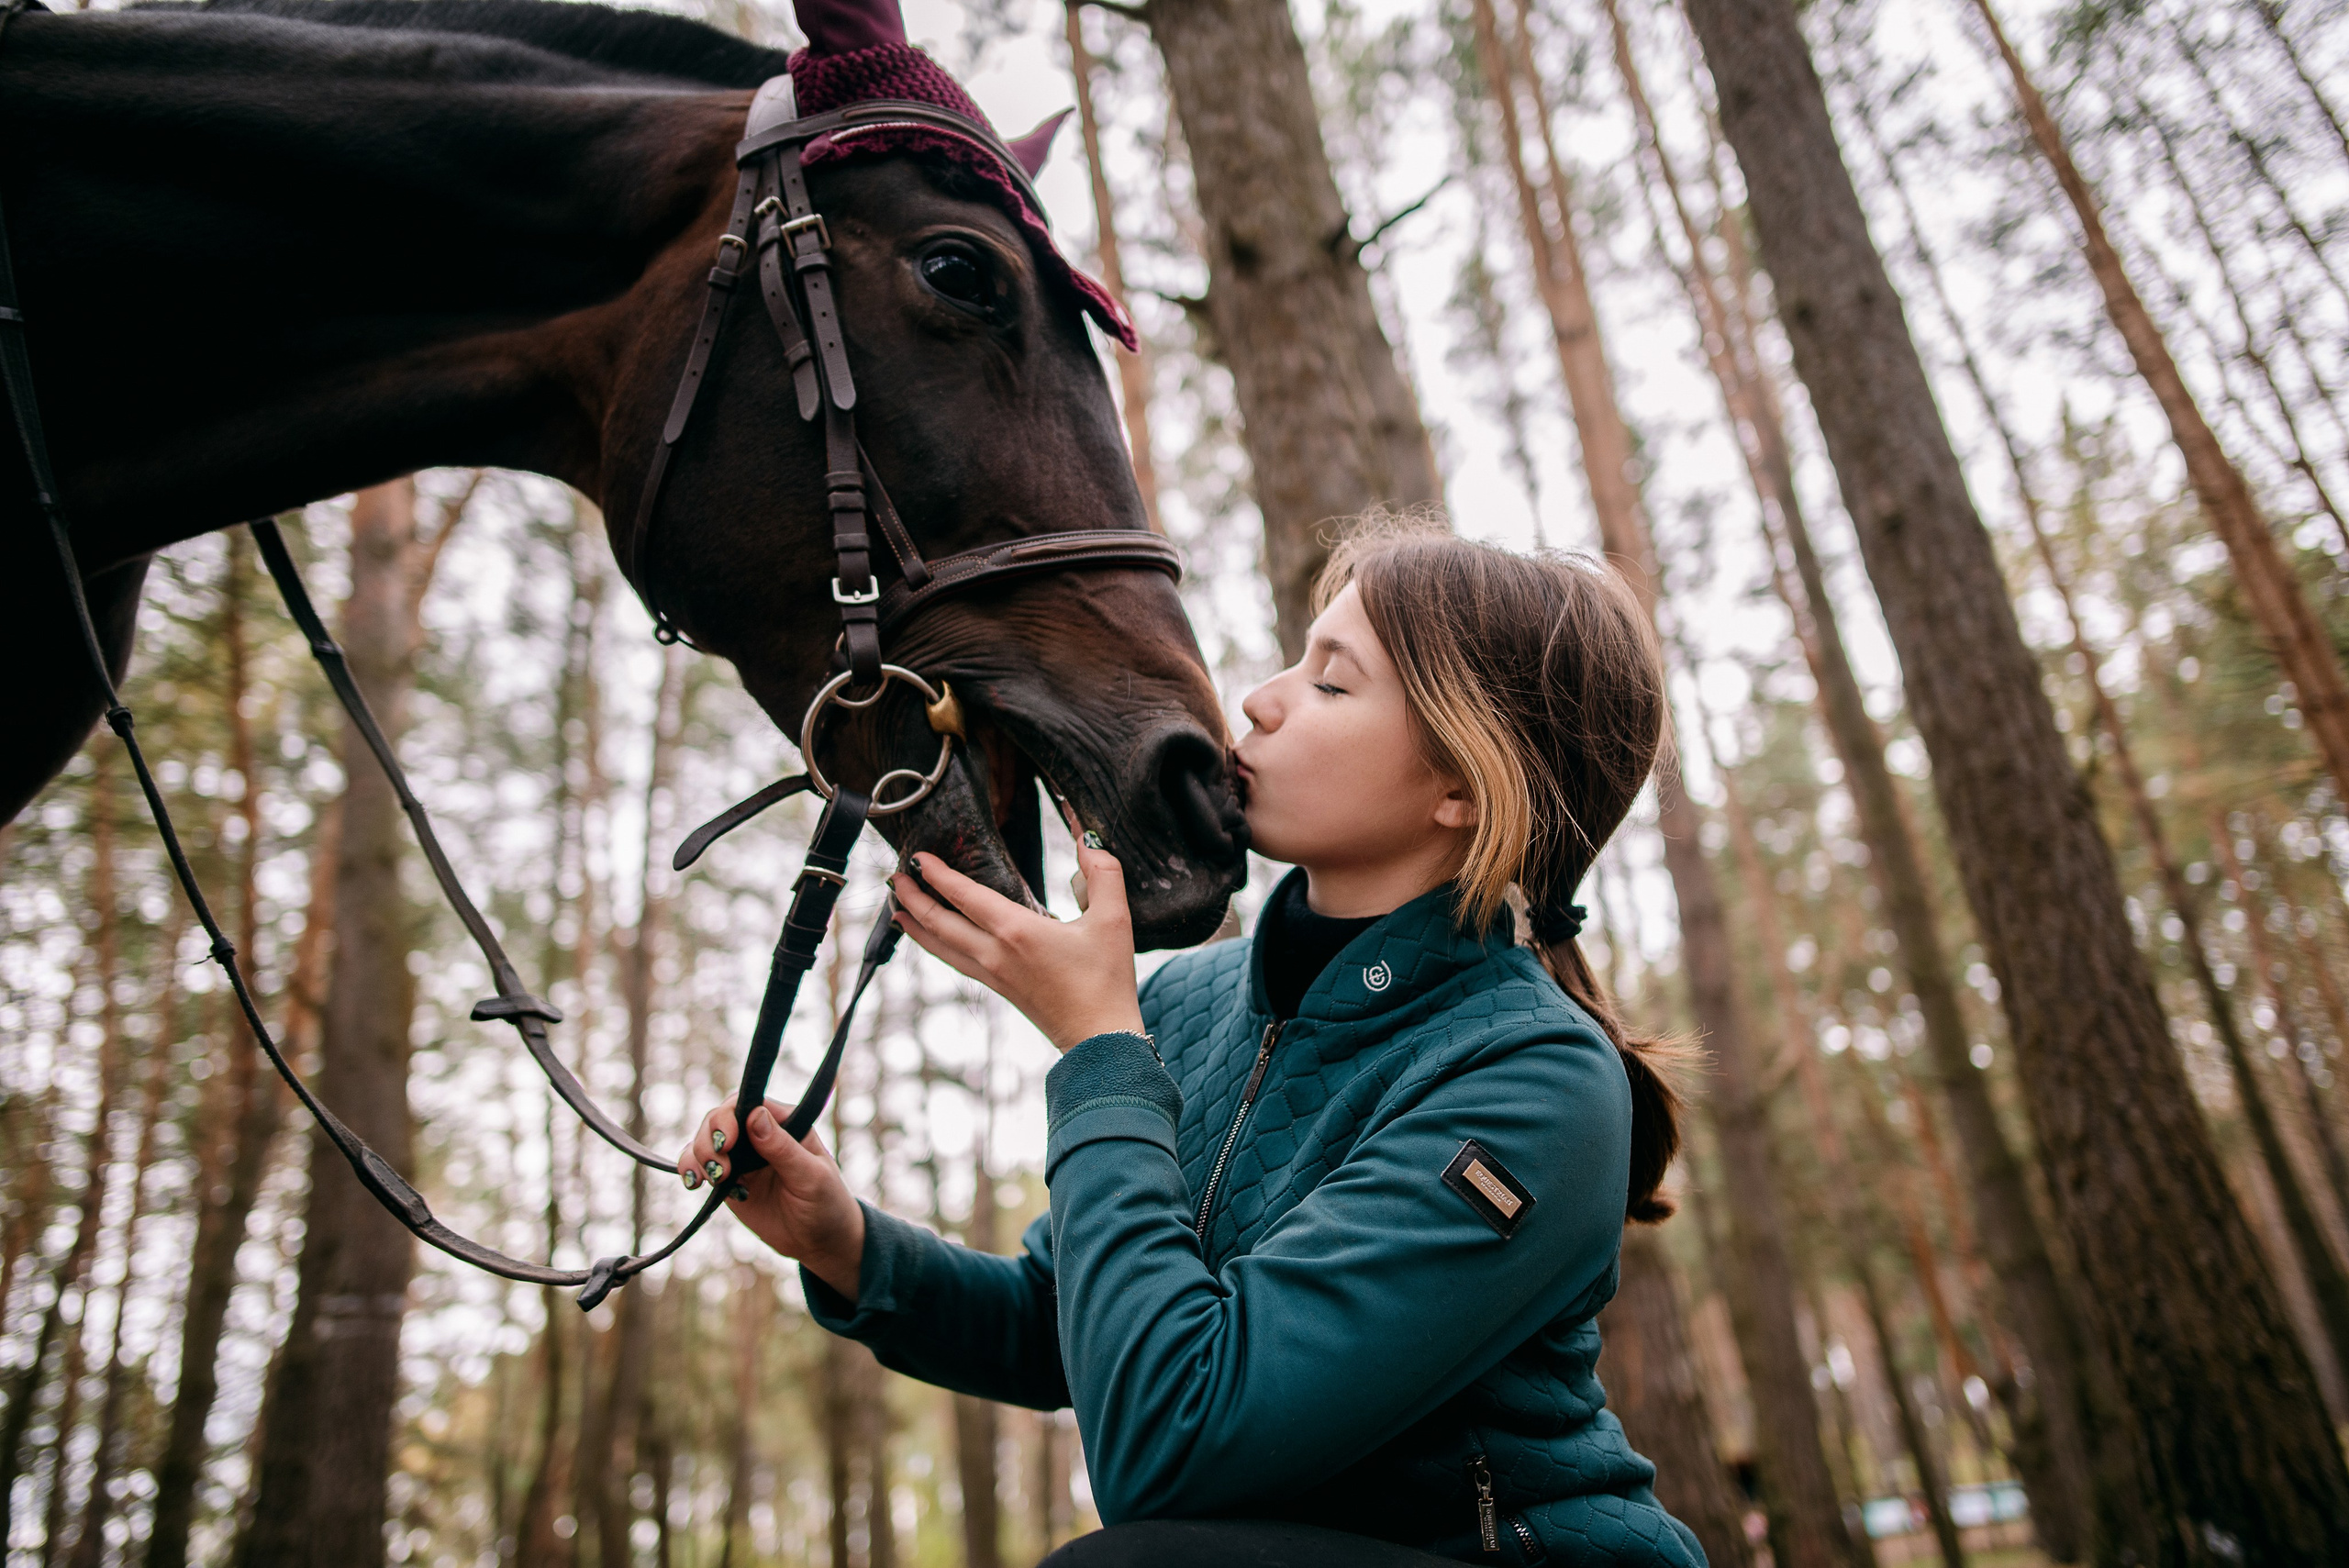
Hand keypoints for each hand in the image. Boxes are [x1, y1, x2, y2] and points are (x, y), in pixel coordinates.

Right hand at [678, 1099, 864, 1300]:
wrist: (819, 1242)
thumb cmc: (826, 1203)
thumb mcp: (810, 1177)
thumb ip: (783, 1148)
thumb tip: (755, 1114)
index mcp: (786, 1123)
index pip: (750, 1103)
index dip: (731, 1116)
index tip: (728, 1140)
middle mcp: (760, 1134)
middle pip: (721, 1118)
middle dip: (711, 1138)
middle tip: (720, 1167)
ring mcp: (742, 1157)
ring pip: (706, 1140)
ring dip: (699, 1154)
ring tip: (711, 1178)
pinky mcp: (729, 1179)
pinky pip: (701, 1166)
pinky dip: (690, 1169)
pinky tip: (693, 1182)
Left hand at [889, 836, 1142, 1051]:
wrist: (1099, 1038)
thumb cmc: (1106, 980)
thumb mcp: (1113, 920)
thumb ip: (1103, 874)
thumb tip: (1087, 840)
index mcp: (1016, 931)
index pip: (964, 896)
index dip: (937, 875)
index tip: (917, 857)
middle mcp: (994, 953)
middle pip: (939, 922)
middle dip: (912, 898)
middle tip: (893, 876)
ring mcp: (992, 974)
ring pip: (940, 946)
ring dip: (916, 924)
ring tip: (897, 908)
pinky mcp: (998, 988)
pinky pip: (955, 961)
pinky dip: (935, 946)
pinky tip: (933, 940)